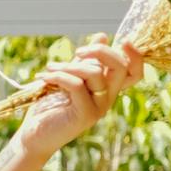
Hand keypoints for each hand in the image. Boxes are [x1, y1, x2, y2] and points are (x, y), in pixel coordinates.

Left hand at [16, 37, 144, 158]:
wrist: (34, 134)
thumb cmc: (50, 105)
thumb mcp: (69, 76)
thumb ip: (85, 59)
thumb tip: (103, 35)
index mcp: (107, 88)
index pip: (134, 73)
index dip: (136, 56)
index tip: (123, 40)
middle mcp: (107, 98)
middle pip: (121, 68)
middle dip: (101, 51)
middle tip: (78, 51)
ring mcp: (99, 108)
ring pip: (95, 73)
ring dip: (69, 65)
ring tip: (49, 69)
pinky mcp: (85, 115)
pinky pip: (77, 86)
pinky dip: (59, 76)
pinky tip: (43, 78)